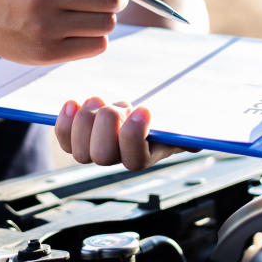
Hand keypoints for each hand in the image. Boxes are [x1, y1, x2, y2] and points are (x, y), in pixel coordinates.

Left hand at [54, 97, 187, 170]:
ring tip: (98, 101)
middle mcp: (119, 158)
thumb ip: (188, 130)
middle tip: (115, 105)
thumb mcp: (178, 118)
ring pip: (80, 151)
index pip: (135, 160)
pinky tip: (72, 104)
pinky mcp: (78, 140)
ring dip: (86, 120)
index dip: (134, 136)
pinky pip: (64, 141)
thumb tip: (197, 139)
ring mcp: (97, 151)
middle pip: (102, 156)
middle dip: (106, 124)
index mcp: (147, 154)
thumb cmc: (162, 113)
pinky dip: (64, 123)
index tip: (144, 109)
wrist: (140, 108)